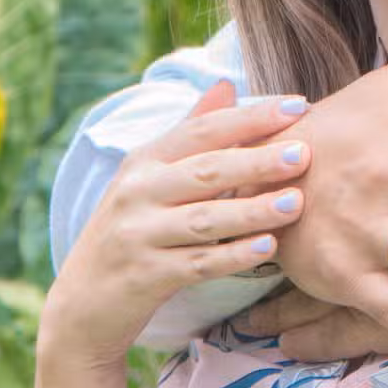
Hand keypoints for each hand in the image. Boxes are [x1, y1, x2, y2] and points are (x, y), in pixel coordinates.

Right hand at [40, 80, 311, 375]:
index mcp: (144, 160)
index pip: (203, 130)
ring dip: (252, 210)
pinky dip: (234, 256)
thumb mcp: (150, 178)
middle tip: (304, 153)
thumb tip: (227, 83)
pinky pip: (197, 264)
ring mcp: (138, 234)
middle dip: (257, 160)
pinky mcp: (144, 276)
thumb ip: (191, 132)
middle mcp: (137, 192)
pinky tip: (268, 248)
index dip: (251, 116)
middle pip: (205, 170)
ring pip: (204, 219)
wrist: (83, 305)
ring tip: (296, 202)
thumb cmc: (132, 231)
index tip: (298, 106)